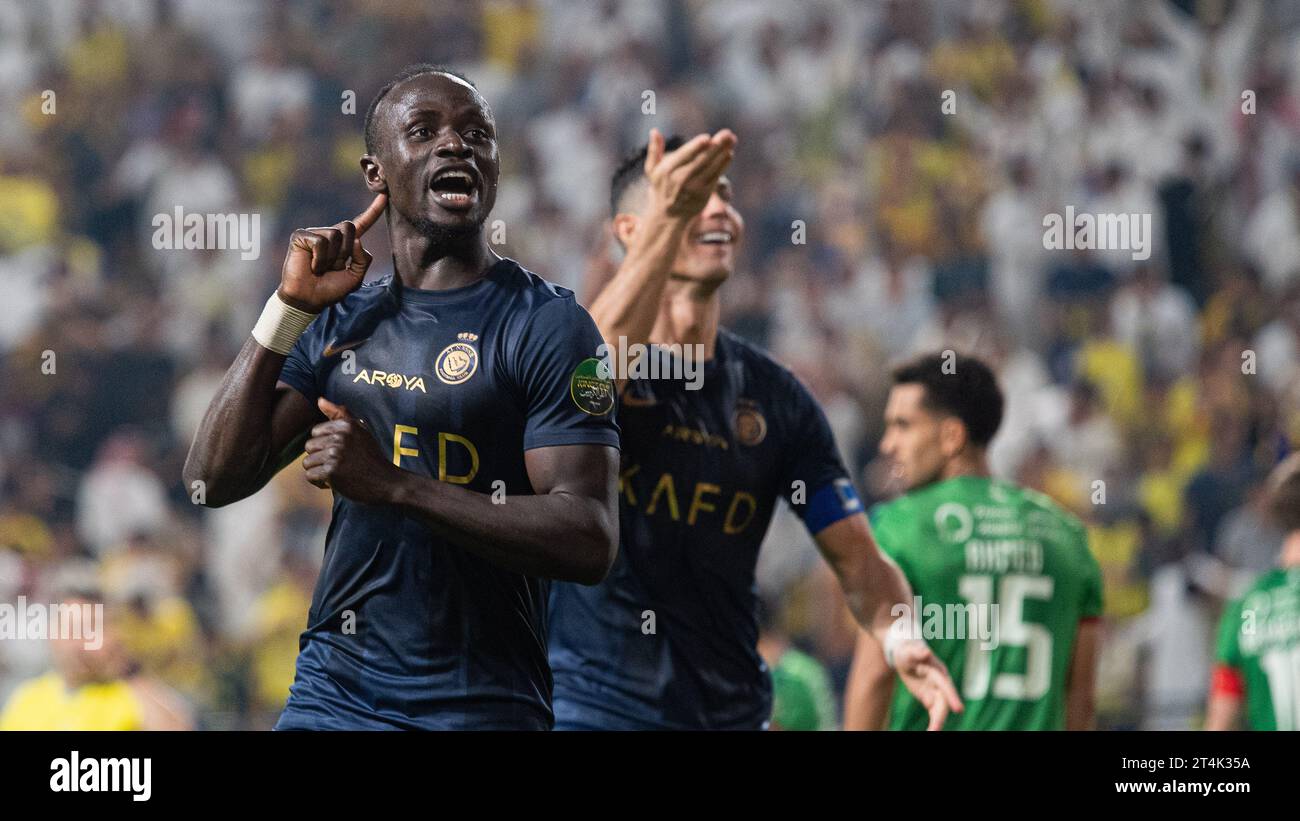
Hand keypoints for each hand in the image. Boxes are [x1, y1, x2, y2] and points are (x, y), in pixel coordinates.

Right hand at [278, 193, 386, 312]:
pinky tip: (312, 267)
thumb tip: (357, 239)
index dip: (373, 211)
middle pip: (349, 227)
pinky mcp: (301, 237)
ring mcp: (315, 234)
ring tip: (321, 268)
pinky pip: (320, 241)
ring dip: (331, 258)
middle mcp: (330, 234)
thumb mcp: (355, 277)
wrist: (309, 300)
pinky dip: (320, 259)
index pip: (362, 224)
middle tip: (334, 267)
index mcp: (346, 243)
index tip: (385, 195)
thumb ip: (363, 259)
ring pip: (335, 235)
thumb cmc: (331, 289)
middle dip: (345, 251)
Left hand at [302, 397, 399, 503]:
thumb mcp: (360, 431)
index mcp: (346, 425)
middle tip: (339, 465)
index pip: (315, 432)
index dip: (325, 445)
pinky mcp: (331, 471)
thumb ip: (339, 414)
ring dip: (319, 471)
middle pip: (309, 447)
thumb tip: (320, 399)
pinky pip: (310, 476)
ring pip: (307, 462)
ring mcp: (335, 454)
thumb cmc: (371, 457)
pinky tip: (335, 482)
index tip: (341, 452)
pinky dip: (320, 482)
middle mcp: (340, 437)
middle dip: (320, 458)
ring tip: (336, 474)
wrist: (386, 482)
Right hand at [643, 127, 736, 219]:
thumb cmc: (661, 187)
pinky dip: (723, 165)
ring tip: (732, 139)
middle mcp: (681, 179)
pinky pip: (716, 177)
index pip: (684, 156)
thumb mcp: (652, 170)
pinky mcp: (704, 194)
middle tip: (727, 134)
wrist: (668, 215)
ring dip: (723, 153)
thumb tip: (654, 131)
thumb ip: (654, 150)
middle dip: (716, 147)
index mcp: (668, 171)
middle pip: (701, 160)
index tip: (707, 138)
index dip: (696, 147)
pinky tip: (729, 154)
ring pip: (711, 168)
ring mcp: (694, 188)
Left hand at [893, 639, 963, 730]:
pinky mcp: (930, 698)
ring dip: (937, 723)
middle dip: (941, 717)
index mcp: (937, 671)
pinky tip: (931, 731)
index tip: (958, 710)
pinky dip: (934, 723)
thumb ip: (917, 652)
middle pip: (943, 702)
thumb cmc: (907, 651)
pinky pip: (934, 712)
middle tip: (934, 731)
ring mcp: (936, 691)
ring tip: (931, 733)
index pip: (945, 685)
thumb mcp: (909, 651)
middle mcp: (941, 683)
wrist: (906, 655)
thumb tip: (926, 651)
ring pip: (940, 710)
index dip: (952, 697)